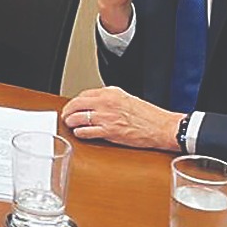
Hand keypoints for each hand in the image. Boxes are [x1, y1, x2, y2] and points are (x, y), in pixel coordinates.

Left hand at [61, 86, 180, 150]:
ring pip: (76, 118)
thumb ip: (109, 98)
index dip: (76, 102)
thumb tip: (95, 102)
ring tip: (71, 125)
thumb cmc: (148, 115)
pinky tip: (80, 133)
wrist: (161, 127)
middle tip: (66, 116)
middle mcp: (105, 103)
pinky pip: (84, 132)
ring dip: (70, 123)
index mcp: (110, 92)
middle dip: (67, 111)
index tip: (74, 106)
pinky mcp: (107, 132)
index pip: (83, 94)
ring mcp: (105, 118)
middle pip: (75, 105)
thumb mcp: (127, 98)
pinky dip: (79, 133)